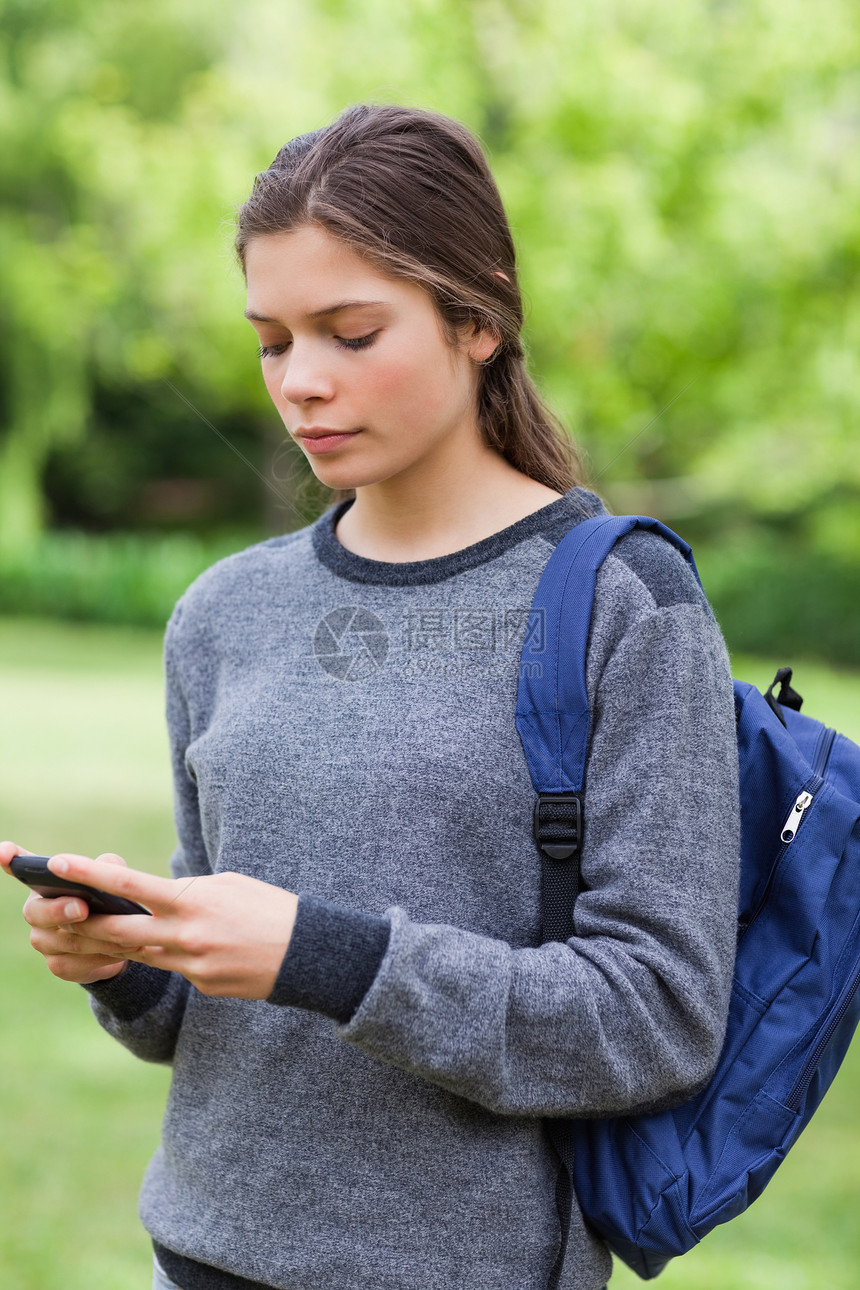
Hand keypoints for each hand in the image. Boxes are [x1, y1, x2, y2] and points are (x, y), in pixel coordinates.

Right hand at [0, 842, 127, 984]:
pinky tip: (120, 950)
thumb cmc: (110, 897)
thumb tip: (106, 866)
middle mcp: (36, 911)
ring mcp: (44, 941)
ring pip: (62, 941)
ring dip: (93, 935)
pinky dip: (100, 956)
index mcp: (45, 882)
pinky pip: (76, 963)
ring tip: (119, 928)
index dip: (10, 859)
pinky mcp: (59, 966)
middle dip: (59, 910)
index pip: (21, 866)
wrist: (120, 940)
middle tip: (82, 907)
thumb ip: (109, 867)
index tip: (5, 852)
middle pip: (36, 912)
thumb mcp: (114, 876)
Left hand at [37, 852, 299, 999]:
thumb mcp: (227, 885)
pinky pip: (173, 969)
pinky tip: (176, 947)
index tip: (59, 863)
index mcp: (192, 902)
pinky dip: (167, 956)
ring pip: (139, 954)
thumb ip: (187, 892)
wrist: (307, 952)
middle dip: (84, 922)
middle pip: (118, 932)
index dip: (89, 875)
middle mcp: (186, 936)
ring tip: (90, 931)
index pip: (129, 887)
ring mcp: (192, 966)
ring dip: (113, 944)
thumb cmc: (268, 906)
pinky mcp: (203, 986)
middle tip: (57, 913)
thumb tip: (158, 902)